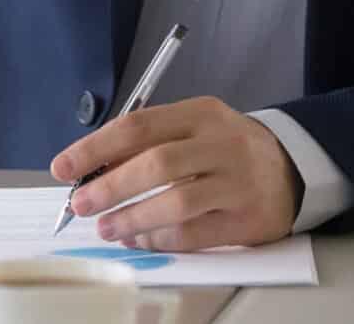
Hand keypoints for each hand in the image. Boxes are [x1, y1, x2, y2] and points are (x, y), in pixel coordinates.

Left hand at [49, 97, 299, 250]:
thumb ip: (149, 143)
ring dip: (132, 218)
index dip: (95, 147)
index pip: (139, 125)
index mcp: (200, 113)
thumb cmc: (224, 148)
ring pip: (176, 201)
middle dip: (109, 186)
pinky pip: (194, 232)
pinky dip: (160, 239)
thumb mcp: (193, 129)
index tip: (63, 166)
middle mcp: (221, 143)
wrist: (291, 168)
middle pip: (156, 162)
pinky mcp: (247, 218)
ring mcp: (237, 181)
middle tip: (80, 204)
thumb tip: (92, 171)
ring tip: (106, 228)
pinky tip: (140, 240)